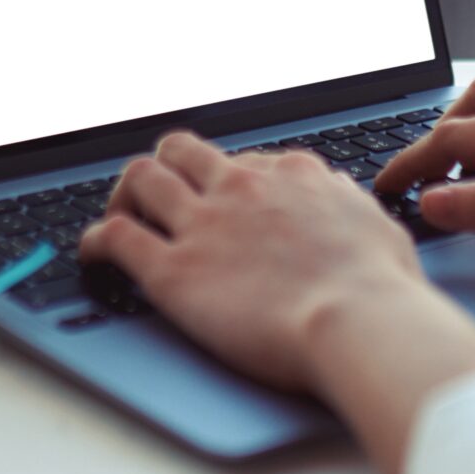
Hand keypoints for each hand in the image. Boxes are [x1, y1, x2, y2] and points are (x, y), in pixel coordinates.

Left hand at [81, 130, 435, 390]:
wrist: (360, 323)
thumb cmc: (381, 289)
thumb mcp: (375, 226)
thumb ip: (346, 205)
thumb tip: (336, 192)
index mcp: (292, 175)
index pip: (244, 160)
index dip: (229, 182)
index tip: (225, 200)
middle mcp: (241, 187)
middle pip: (181, 150)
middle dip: (167, 168)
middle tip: (163, 198)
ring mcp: (204, 225)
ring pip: (141, 177)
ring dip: (126, 194)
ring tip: (122, 216)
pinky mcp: (173, 270)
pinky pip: (115, 236)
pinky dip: (95, 240)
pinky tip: (93, 253)